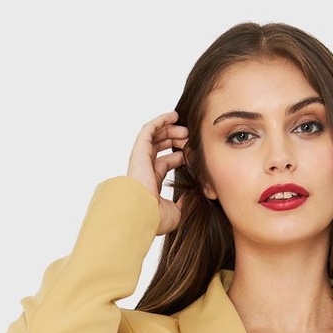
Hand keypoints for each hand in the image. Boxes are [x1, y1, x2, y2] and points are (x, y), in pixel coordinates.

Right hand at [126, 111, 189, 235]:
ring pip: (155, 136)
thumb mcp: (177, 212)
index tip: (193, 153)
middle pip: (160, 147)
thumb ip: (184, 202)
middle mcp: (145, 169)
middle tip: (190, 138)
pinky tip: (173, 115)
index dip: (179, 156)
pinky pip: (149, 129)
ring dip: (170, 130)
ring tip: (185, 128)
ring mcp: (141, 159)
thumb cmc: (156, 218)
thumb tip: (192, 195)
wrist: (142, 214)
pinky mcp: (139, 150)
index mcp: (151, 182)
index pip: (165, 163)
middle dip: (176, 140)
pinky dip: (161, 120)